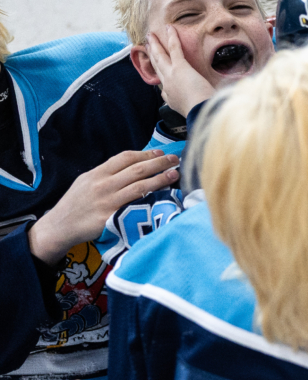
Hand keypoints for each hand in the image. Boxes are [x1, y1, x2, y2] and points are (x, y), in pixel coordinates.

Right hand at [28, 150, 179, 264]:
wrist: (60, 226)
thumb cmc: (76, 204)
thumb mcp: (86, 182)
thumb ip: (107, 173)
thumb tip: (132, 165)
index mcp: (97, 174)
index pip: (125, 158)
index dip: (145, 154)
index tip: (160, 153)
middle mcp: (103, 185)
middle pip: (136, 170)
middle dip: (159, 163)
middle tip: (175, 159)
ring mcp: (108, 202)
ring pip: (140, 187)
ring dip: (160, 179)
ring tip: (175, 174)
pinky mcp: (111, 218)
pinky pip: (135, 207)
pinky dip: (151, 200)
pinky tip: (163, 197)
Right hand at [147, 25, 214, 116]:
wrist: (200, 112)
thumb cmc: (200, 112)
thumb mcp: (188, 111)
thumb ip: (183, 103)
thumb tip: (180, 98)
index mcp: (169, 96)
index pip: (162, 82)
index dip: (158, 72)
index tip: (156, 66)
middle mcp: (167, 84)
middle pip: (157, 66)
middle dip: (151, 55)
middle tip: (146, 45)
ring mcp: (171, 74)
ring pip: (161, 56)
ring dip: (155, 44)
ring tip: (151, 35)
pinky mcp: (180, 67)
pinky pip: (174, 48)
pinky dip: (171, 37)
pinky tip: (169, 27)